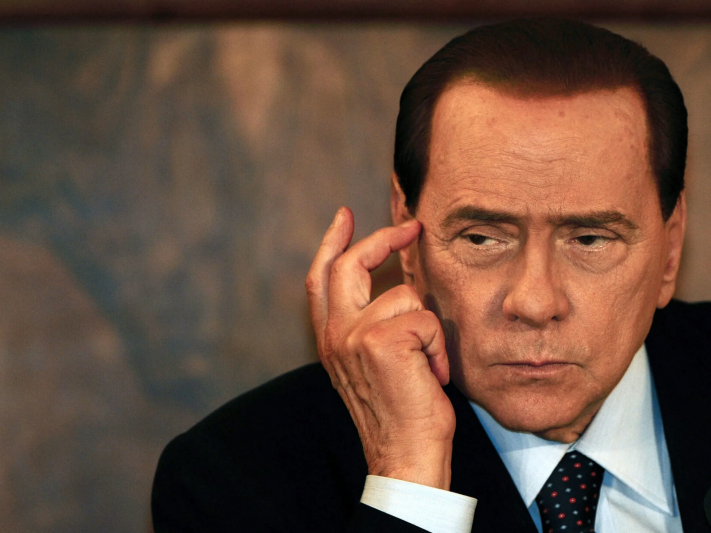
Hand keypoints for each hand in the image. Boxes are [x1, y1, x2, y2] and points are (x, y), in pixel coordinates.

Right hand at [306, 207, 455, 489]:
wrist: (404, 456)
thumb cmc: (399, 414)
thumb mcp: (373, 365)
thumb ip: (370, 326)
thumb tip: (395, 288)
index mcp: (330, 339)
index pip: (320, 278)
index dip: (331, 243)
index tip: (344, 216)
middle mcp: (334, 334)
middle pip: (350, 264)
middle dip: (382, 238)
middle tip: (410, 227)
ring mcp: (353, 335)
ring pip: (405, 295)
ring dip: (428, 330)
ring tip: (426, 365)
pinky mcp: (381, 340)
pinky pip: (425, 319)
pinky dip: (438, 347)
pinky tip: (431, 375)